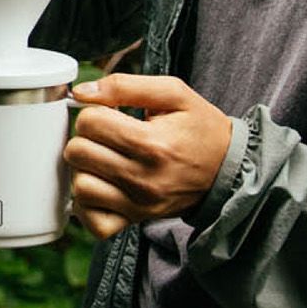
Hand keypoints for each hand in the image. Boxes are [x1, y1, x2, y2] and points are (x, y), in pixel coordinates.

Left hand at [64, 72, 233, 237]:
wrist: (228, 169)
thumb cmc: (199, 127)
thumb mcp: (173, 93)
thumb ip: (124, 85)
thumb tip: (81, 92)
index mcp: (152, 143)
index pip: (90, 123)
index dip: (92, 111)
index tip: (108, 114)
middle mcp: (143, 179)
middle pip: (78, 153)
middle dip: (85, 137)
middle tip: (104, 135)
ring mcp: (138, 204)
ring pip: (80, 186)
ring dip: (84, 169)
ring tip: (102, 159)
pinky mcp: (135, 221)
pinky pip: (92, 221)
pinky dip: (88, 204)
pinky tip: (101, 185)